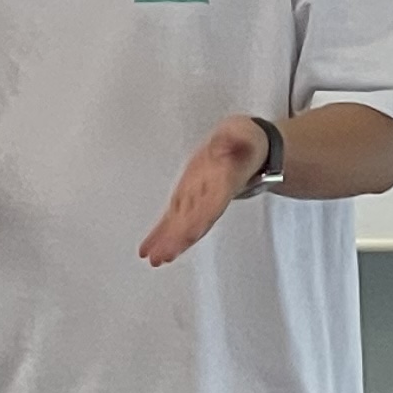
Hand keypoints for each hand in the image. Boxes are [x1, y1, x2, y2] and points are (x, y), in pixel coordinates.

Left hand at [139, 116, 272, 269]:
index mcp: (224, 183)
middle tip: (163, 256)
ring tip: (155, 259)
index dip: (200, 220)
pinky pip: (173, 221)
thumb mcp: (241, 134)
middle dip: (180, 240)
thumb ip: (234, 140)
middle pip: (195, 223)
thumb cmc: (243, 142)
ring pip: (182, 227)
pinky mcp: (186, 201)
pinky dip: (160, 235)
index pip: (212, 204)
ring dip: (169, 243)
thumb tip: (226, 142)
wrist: (245, 148)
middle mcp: (211, 198)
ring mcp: (198, 202)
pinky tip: (147, 250)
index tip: (189, 234)